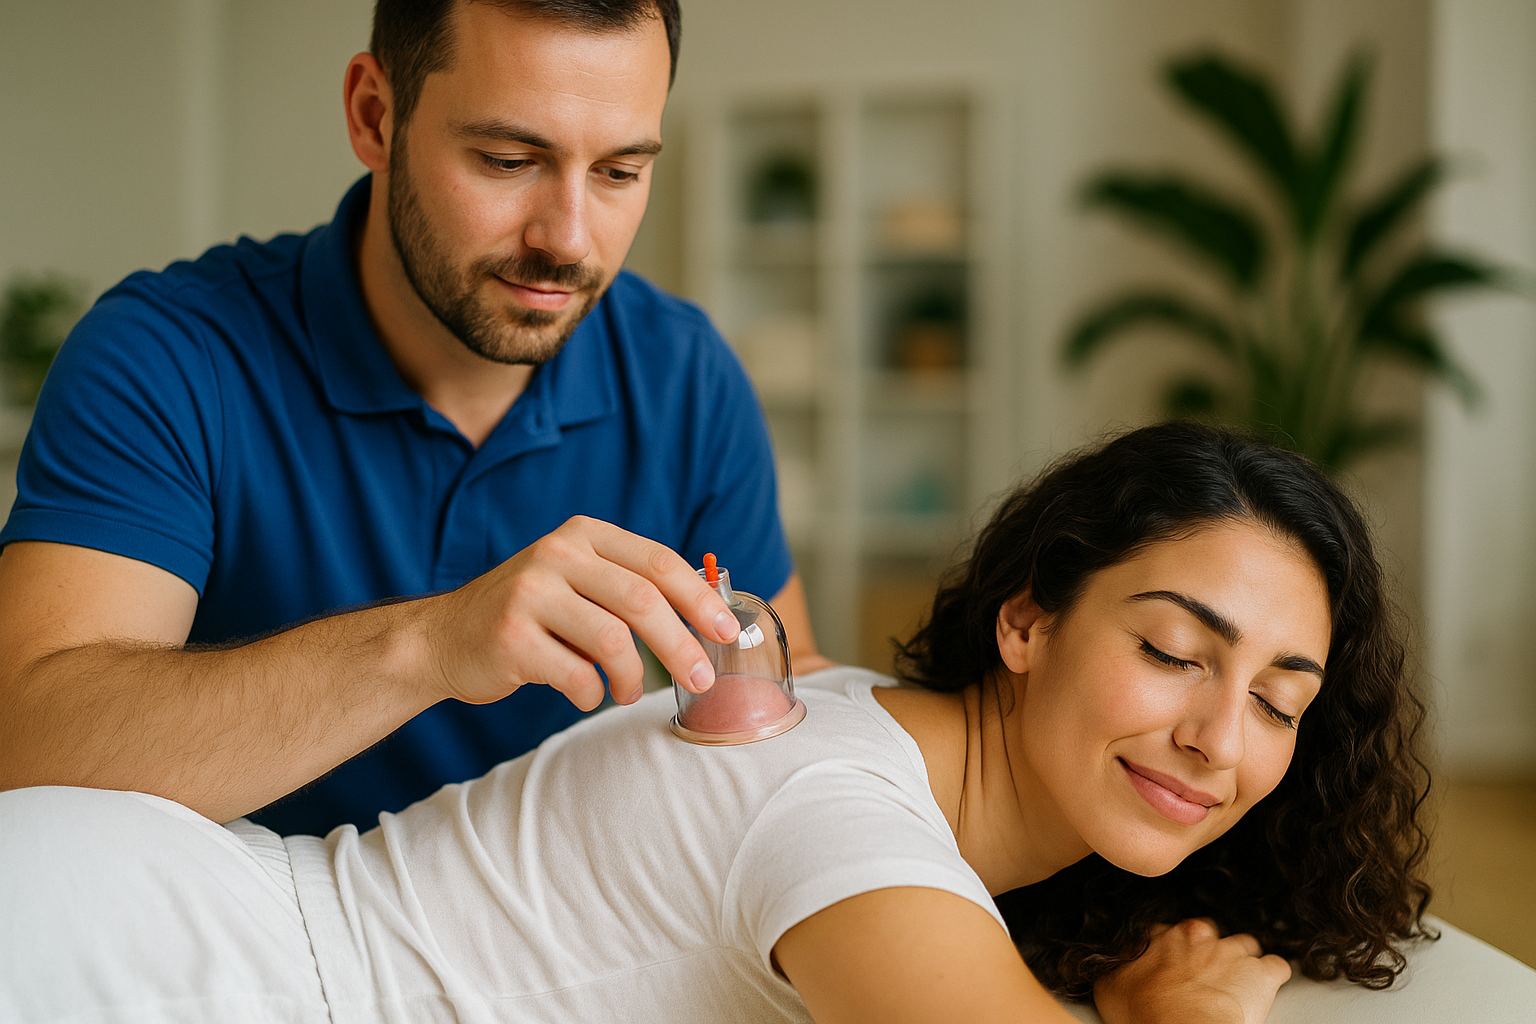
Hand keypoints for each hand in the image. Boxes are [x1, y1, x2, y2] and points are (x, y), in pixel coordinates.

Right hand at [423, 517, 738, 711]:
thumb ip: (628, 588)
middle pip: (642, 600)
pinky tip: (585, 694)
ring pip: (613, 640)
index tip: (726, 631)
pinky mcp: (510, 637)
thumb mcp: (575, 581)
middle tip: (701, 677)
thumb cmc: (529, 616)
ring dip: (634, 678)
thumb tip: (706, 620)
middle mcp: (556, 555)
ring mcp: (529, 594)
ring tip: (631, 692)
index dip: (699, 598)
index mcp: (582, 536)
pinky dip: (591, 694)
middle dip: (681, 645)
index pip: (657, 562)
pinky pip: (576, 674)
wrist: (443, 638)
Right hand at [1094, 918, 1290, 1023]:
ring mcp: (1234, 952)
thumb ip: (1118, 964)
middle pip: (1212, 935)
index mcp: (1166, 936)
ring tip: (1236, 988)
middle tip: (1205, 980)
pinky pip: (1276, 967)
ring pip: (1246, 946)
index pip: (1175, 933)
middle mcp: (1201, 935)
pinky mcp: (1262, 974)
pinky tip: (1263, 992)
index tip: (1175, 970)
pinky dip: (1272, 978)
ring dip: (1242, 964)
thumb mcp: (1111, 984)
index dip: (1176, 952)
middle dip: (1211, 954)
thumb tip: (1114, 961)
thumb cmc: (1145, 1013)